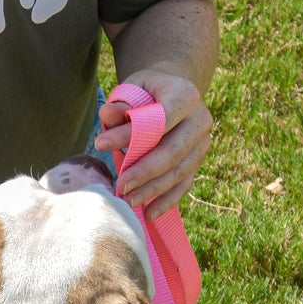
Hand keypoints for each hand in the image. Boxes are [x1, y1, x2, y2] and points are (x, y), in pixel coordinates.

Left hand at [96, 69, 212, 218]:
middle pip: (172, 151)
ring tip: (128, 202)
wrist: (173, 94)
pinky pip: (184, 184)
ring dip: (153, 190)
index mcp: (185, 95)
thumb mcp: (134, 89)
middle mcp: (200, 119)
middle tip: (120, 186)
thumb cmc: (148, 93)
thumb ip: (121, 104)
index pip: (158, 120)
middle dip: (144, 172)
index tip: (99, 144)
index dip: (130, 134)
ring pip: (179, 172)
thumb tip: (106, 114)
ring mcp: (203, 143)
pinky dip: (167, 201)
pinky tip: (149, 214)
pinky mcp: (199, 161)